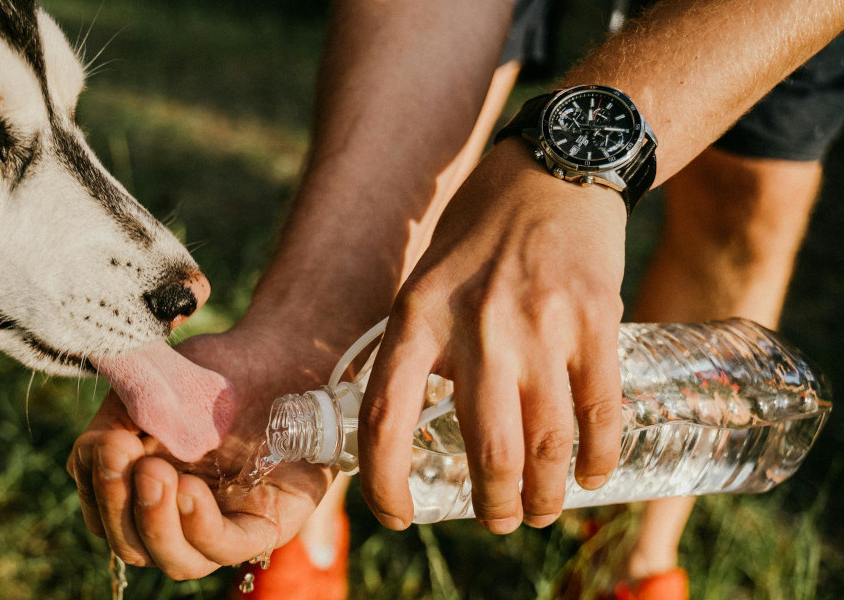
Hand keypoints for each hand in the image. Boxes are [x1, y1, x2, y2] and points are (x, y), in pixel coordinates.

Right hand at [66, 324, 337, 579]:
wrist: (280, 355)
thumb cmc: (213, 372)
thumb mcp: (153, 386)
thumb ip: (117, 417)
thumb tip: (93, 453)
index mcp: (145, 485)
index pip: (104, 513)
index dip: (96, 488)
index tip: (101, 444)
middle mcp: (179, 514)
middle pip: (132, 543)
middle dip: (118, 505)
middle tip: (121, 455)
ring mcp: (221, 524)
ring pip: (175, 560)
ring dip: (154, 522)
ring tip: (156, 474)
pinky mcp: (264, 524)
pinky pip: (227, 548)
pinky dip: (200, 526)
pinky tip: (189, 491)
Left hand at [359, 141, 626, 533]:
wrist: (553, 168)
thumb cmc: (478, 233)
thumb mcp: (423, 283)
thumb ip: (417, 350)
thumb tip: (407, 429)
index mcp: (418, 317)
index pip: (386, 418)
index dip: (384, 481)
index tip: (396, 514)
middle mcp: (476, 327)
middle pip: (487, 451)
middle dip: (493, 506)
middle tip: (497, 520)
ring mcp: (541, 326)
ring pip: (547, 444)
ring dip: (544, 496)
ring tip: (539, 511)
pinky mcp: (596, 320)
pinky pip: (600, 412)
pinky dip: (597, 458)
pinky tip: (591, 476)